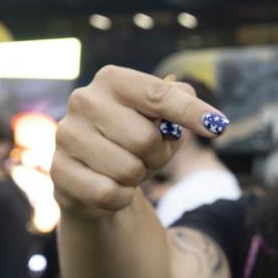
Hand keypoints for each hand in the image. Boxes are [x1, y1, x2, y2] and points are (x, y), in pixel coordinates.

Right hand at [51, 66, 227, 217]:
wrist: (94, 175)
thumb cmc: (134, 140)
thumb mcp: (161, 119)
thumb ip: (182, 107)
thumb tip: (210, 120)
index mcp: (111, 80)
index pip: (158, 94)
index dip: (190, 111)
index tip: (218, 126)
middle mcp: (84, 100)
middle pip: (146, 139)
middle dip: (157, 156)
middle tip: (146, 156)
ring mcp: (67, 136)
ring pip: (128, 170)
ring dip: (137, 178)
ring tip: (125, 169)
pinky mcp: (59, 171)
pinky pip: (109, 194)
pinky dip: (120, 198)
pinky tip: (109, 186)